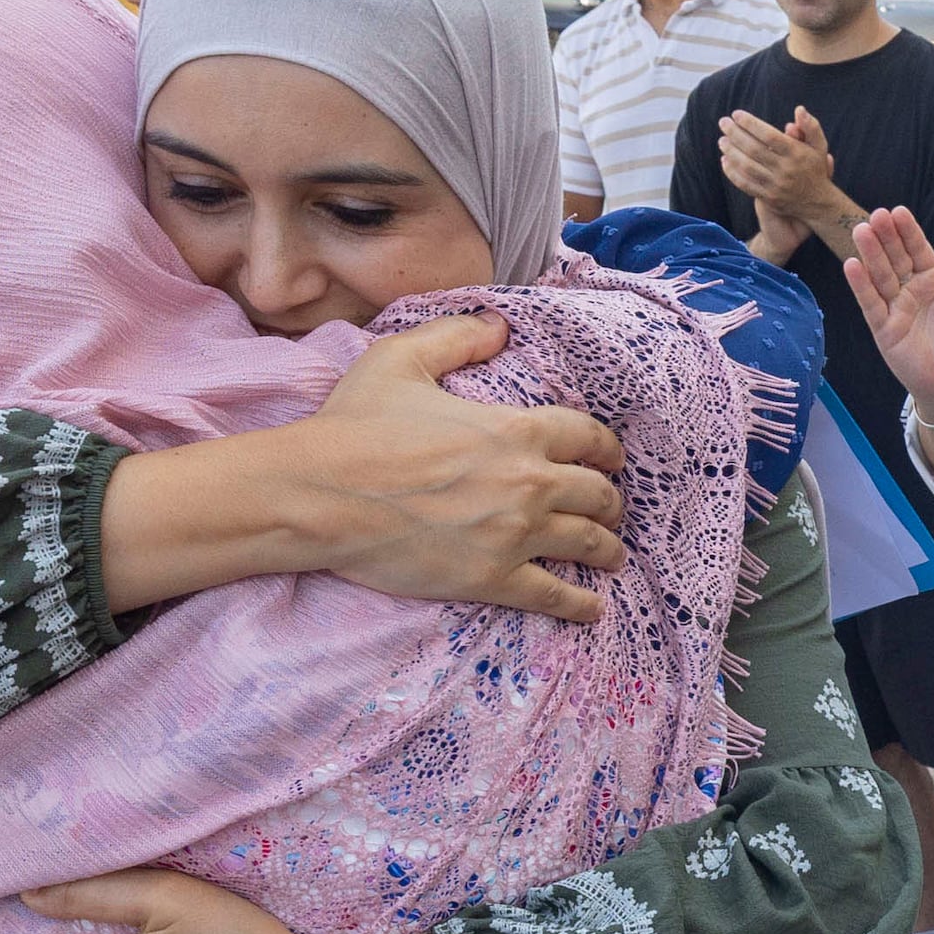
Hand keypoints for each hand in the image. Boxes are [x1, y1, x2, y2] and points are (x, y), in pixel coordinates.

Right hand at [281, 313, 630, 620]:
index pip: (587, 436)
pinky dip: (581, 604)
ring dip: (607, 548)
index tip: (611, 458)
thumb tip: (499, 324)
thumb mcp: (401, 359)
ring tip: (613, 554)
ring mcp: (514, 534)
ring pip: (586, 542)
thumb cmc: (356, 426)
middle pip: (597, 493)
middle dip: (611, 500)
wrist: (320, 494)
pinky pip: (554, 595)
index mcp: (515, 429)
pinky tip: (594, 608)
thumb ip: (457, 336)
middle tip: (612, 508)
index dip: (606, 448)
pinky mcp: (492, 578)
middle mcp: (528, 482)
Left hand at [715, 105, 845, 249]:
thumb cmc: (815, 169)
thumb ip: (810, 127)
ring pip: (747, 167)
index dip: (751, 124)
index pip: (769, 135)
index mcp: (796, 153)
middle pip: (754, 149)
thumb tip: (799, 109)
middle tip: (723, 122)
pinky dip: (732, 173)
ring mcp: (775, 185)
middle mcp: (785, 169)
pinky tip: (725, 161)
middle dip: (735, 134)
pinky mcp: (768, 198)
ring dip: (731, 152)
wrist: (818, 203)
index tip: (736, 114)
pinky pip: (745, 185)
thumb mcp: (819, 146)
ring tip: (722, 140)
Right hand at [837, 205, 933, 411]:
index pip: (918, 251)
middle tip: (877, 214)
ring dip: (870, 254)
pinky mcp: (884, 330)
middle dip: (886, 237)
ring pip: (880, 277)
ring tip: (861, 231)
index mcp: (932, 282)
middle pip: (895, 259)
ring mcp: (894, 309)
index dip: (908, 232)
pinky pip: (871, 305)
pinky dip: (861, 286)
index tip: (899, 211)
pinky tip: (851, 265)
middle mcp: (910, 292)